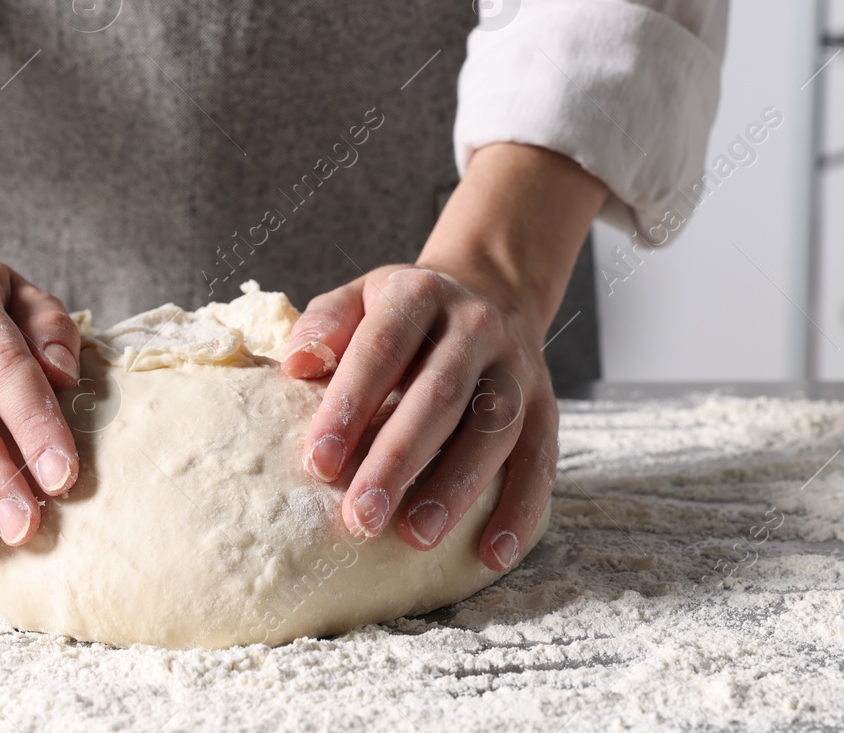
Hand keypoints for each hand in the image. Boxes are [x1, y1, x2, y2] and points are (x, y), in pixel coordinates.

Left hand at [282, 263, 556, 571]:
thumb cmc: (405, 314)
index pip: (381, 350)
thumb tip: (296, 365)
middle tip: (361, 516)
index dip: (350, 406)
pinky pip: (541, 459)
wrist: (490, 291)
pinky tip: (491, 553)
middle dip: (398, 460)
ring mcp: (517, 366)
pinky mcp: (546, 404)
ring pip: (493, 429)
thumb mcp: (360, 298)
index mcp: (419, 294)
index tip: (319, 463)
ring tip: (415, 536)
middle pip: (440, 394)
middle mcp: (476, 325)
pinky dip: (520, 508)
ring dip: (455, 487)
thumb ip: (325, 325)